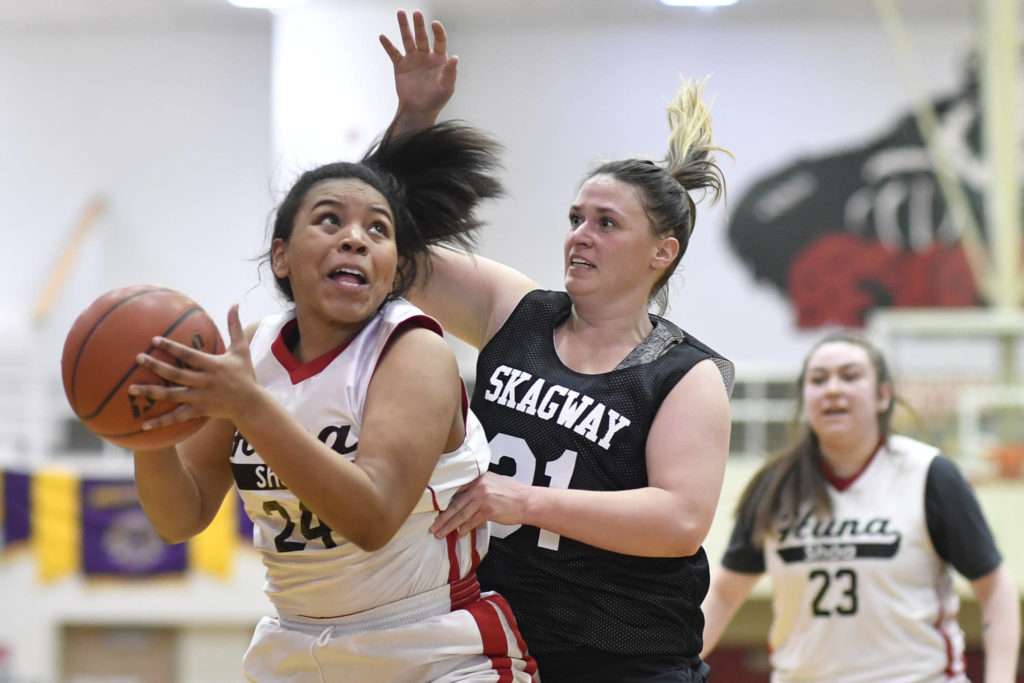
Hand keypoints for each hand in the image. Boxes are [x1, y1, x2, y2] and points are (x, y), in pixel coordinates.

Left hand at [129, 304, 257, 426]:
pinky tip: (144, 425)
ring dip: (151, 393)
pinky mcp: (198, 411)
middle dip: (156, 366)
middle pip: (176, 374)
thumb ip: (235, 326)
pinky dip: (161, 422)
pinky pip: (177, 417)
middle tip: (138, 358)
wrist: (250, 404)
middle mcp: (204, 382)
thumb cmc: (244, 374)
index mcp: (213, 365)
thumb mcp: (241, 349)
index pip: (188, 355)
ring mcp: (200, 398)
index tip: (154, 340)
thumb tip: (234, 303)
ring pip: (172, 396)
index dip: (171, 347)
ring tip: (131, 388)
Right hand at [379, 10, 456, 132]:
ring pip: (407, 40)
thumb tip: (455, 58)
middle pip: (422, 36)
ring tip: (400, 13)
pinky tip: (383, 36)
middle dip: (419, 24)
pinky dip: (388, 45)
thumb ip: (450, 72)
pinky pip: (393, 53)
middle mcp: (425, 56)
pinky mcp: (400, 66)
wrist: (419, 111)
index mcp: (439, 59)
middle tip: (416, 13)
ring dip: (404, 27)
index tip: (434, 24)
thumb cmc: (436, 100)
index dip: (438, 32)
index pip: (439, 41)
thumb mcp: (447, 87)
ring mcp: (412, 60)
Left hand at [430, 472, 529, 537]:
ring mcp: (483, 498)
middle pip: (455, 503)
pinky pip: (472, 521)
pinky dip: (464, 529)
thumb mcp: (493, 483)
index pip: (456, 489)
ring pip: (461, 514)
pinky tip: (459, 534)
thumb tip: (462, 498)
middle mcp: (479, 486)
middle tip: (432, 526)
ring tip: (439, 533)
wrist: (527, 501)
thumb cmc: (511, 494)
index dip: (444, 500)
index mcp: (478, 478)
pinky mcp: (489, 510)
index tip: (433, 510)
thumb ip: (477, 487)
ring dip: (448, 525)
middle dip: (442, 517)